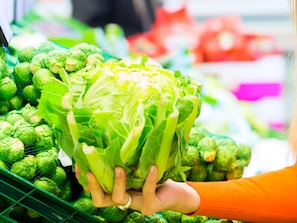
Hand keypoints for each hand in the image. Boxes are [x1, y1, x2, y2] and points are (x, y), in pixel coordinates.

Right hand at [80, 165, 199, 215]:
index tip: (78, 164)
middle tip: (90, 171)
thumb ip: (127, 157)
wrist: (176, 191)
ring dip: (117, 183)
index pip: (94, 189)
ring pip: (118, 198)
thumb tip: (116, 131)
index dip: (84, 180)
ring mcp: (135, 204)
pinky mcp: (150, 206)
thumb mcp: (138, 165)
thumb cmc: (155, 175)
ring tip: (119, 168)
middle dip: (93, 186)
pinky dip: (149, 180)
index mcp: (115, 190)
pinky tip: (152, 167)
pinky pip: (147, 193)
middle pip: (99, 200)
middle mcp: (122, 199)